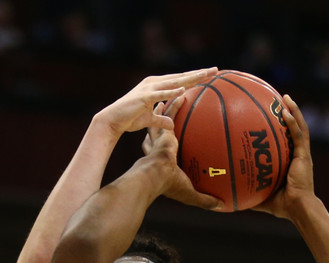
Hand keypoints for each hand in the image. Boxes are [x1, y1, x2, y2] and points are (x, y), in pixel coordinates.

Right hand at [98, 67, 217, 138]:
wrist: (112, 119)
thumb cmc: (130, 119)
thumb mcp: (150, 121)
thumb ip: (161, 121)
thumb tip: (172, 126)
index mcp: (157, 85)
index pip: (180, 80)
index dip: (195, 77)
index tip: (210, 75)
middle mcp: (155, 82)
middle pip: (181, 77)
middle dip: (199, 73)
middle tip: (216, 70)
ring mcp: (150, 88)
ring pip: (174, 82)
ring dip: (190, 78)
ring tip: (205, 75)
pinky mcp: (144, 97)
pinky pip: (160, 93)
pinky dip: (171, 91)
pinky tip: (183, 89)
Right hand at [142, 98, 223, 211]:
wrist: (154, 176)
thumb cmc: (169, 187)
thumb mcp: (190, 195)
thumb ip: (205, 199)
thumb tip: (222, 207)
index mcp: (161, 163)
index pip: (161, 155)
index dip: (163, 149)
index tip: (169, 146)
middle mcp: (158, 149)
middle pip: (158, 134)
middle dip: (160, 126)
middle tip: (166, 117)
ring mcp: (159, 139)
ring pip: (163, 121)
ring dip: (168, 110)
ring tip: (174, 98)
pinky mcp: (163, 131)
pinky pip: (170, 114)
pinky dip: (176, 104)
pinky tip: (184, 93)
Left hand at [252, 95, 315, 219]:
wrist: (297, 208)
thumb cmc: (281, 205)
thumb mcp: (260, 194)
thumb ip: (247, 190)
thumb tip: (227, 193)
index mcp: (290, 160)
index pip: (285, 139)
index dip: (281, 126)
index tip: (271, 115)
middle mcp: (297, 154)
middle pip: (293, 128)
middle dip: (287, 112)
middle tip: (278, 99)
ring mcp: (302, 153)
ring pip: (299, 126)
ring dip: (293, 110)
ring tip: (285, 97)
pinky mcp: (304, 155)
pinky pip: (298, 135)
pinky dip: (293, 122)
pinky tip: (286, 112)